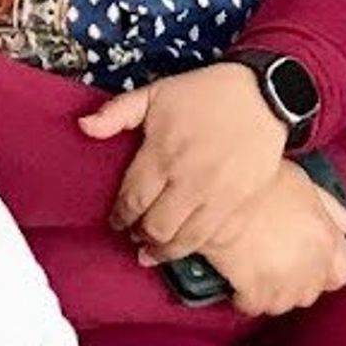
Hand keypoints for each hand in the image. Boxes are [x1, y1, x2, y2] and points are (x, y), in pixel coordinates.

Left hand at [83, 59, 291, 257]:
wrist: (262, 96)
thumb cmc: (204, 93)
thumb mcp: (154, 93)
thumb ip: (116, 113)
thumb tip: (82, 126)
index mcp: (162, 153)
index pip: (132, 200)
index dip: (120, 217)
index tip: (117, 222)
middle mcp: (188, 180)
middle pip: (156, 227)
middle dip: (141, 237)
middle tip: (136, 238)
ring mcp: (218, 195)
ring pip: (186, 240)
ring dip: (166, 251)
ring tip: (155, 252)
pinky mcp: (242, 204)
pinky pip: (216, 237)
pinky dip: (198, 248)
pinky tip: (189, 246)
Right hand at [172, 166, 345, 319]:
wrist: (221, 186)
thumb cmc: (261, 177)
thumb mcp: (304, 183)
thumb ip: (332, 209)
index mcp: (325, 238)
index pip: (342, 272)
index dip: (326, 270)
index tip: (311, 263)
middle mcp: (309, 264)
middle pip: (310, 292)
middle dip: (296, 283)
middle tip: (277, 265)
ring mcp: (282, 279)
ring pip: (282, 303)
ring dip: (271, 293)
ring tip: (256, 275)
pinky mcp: (253, 287)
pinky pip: (253, 306)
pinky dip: (245, 298)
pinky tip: (237, 284)